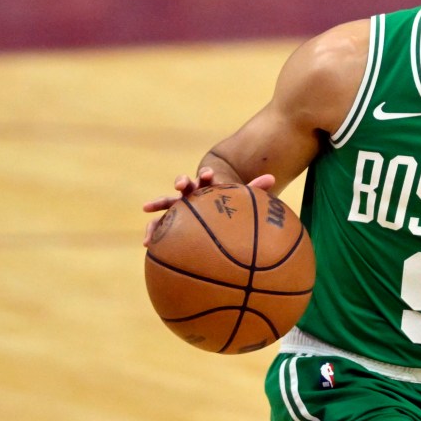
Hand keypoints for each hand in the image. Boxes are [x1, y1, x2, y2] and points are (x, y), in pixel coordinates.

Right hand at [142, 167, 274, 245]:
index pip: (205, 178)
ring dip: (158, 205)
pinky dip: (153, 233)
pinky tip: (148, 244)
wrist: (212, 216)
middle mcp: (190, 196)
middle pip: (184, 187)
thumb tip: (273, 177)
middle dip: (182, 183)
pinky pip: (160, 228)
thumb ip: (254, 189)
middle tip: (181, 184)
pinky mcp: (170, 224)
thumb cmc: (227, 207)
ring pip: (166, 206)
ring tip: (147, 207)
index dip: (205, 176)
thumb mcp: (240, 199)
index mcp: (206, 188)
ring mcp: (178, 210)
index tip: (209, 175)